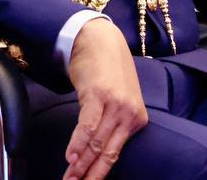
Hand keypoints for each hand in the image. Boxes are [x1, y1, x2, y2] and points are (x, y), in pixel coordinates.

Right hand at [62, 18, 148, 179]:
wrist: (99, 40)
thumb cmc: (106, 70)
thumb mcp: (118, 99)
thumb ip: (114, 122)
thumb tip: (99, 148)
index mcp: (137, 120)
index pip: (116, 154)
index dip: (100, 173)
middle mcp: (129, 114)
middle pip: (107, 153)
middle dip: (90, 174)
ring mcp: (115, 105)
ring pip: (97, 143)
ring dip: (81, 164)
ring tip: (69, 178)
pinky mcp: (99, 95)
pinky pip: (88, 126)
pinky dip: (78, 144)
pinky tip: (71, 157)